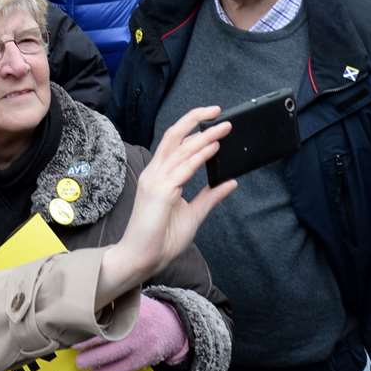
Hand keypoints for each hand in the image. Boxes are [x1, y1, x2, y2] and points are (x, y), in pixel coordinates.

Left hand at [74, 294, 188, 370]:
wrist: (173, 326)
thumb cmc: (147, 312)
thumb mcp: (133, 300)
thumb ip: (115, 300)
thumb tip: (89, 298)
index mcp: (129, 311)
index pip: (105, 318)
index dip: (88, 325)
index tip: (73, 329)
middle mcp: (133, 328)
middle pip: (107, 337)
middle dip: (88, 346)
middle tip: (73, 349)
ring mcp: (139, 345)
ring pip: (113, 356)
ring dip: (95, 362)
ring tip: (81, 364)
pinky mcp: (143, 359)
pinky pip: (124, 369)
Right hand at [99, 107, 235, 300]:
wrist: (141, 259)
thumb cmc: (161, 239)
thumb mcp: (193, 214)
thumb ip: (210, 197)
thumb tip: (229, 181)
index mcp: (158, 176)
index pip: (174, 143)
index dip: (192, 128)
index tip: (212, 119)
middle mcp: (154, 173)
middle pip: (174, 136)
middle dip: (195, 119)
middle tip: (218, 112)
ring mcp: (155, 181)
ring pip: (181, 148)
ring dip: (204, 136)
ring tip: (224, 128)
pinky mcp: (160, 192)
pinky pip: (184, 168)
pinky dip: (200, 156)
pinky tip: (214, 148)